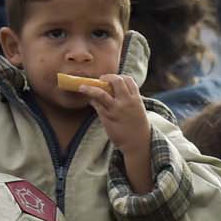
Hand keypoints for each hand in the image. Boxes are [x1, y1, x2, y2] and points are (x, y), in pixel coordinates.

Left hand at [75, 73, 153, 189]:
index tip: (113, 79)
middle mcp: (126, 102)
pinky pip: (96, 105)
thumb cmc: (138, 127)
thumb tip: (119, 92)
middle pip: (116, 81)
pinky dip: (92, 101)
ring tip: (81, 87)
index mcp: (136, 99)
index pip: (128, 80)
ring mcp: (116, 109)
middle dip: (107, 77)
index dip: (120, 77)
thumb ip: (130, 100)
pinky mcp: (107, 118)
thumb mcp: (139, 110)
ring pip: (100, 93)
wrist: (139, 143)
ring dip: (90, 88)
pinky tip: (91, 101)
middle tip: (101, 79)